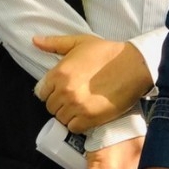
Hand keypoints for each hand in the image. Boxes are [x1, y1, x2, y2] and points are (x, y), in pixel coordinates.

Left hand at [32, 35, 152, 131]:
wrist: (133, 65)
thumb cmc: (106, 52)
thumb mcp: (79, 42)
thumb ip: (55, 43)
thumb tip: (35, 41)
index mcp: (58, 73)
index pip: (41, 92)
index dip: (51, 91)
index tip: (61, 89)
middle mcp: (64, 91)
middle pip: (51, 106)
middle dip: (59, 103)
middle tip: (74, 98)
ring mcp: (76, 106)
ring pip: (61, 118)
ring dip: (69, 114)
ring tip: (81, 106)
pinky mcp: (90, 118)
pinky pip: (74, 128)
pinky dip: (79, 124)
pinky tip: (87, 114)